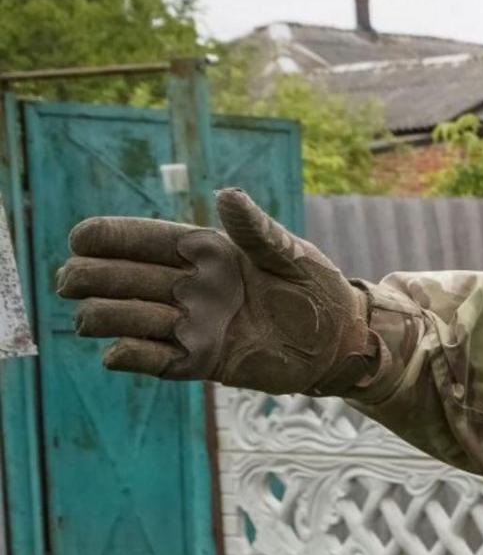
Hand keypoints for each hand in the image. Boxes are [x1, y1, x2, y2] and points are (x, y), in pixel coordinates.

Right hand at [55, 187, 372, 395]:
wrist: (338, 339)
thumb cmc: (315, 287)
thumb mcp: (289, 253)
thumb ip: (256, 228)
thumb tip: (225, 194)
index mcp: (202, 251)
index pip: (139, 239)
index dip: (105, 237)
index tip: (80, 239)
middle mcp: (186, 286)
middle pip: (117, 277)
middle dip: (87, 276)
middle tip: (72, 280)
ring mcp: (187, 324)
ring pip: (122, 318)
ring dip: (105, 316)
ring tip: (92, 317)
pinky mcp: (197, 361)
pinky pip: (150, 360)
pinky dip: (129, 355)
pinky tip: (117, 352)